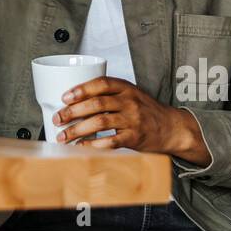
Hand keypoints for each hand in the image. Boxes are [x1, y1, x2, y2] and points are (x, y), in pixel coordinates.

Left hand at [53, 76, 202, 157]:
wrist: (172, 127)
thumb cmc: (146, 111)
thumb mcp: (131, 94)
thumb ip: (110, 94)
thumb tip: (76, 101)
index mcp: (126, 87)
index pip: (101, 83)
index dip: (80, 89)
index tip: (64, 97)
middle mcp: (129, 101)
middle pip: (96, 103)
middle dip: (73, 112)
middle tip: (58, 119)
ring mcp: (133, 120)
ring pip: (100, 122)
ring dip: (78, 130)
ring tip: (63, 136)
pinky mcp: (134, 137)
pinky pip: (110, 141)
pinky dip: (93, 145)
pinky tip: (80, 147)